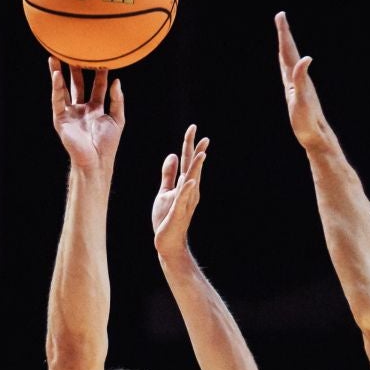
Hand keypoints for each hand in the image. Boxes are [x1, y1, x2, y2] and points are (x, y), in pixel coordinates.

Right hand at [49, 57, 123, 172]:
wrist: (96, 161)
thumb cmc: (107, 144)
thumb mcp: (117, 119)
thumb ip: (117, 100)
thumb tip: (116, 81)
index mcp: (95, 109)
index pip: (97, 87)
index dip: (99, 74)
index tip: (102, 58)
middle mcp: (81, 109)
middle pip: (78, 84)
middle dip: (76, 69)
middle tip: (75, 52)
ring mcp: (70, 113)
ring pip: (63, 89)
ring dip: (59, 74)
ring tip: (56, 58)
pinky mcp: (61, 119)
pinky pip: (57, 100)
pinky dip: (56, 88)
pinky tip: (56, 75)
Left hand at [151, 123, 208, 253]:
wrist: (167, 242)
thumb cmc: (166, 218)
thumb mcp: (165, 191)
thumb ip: (168, 174)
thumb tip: (172, 154)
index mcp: (185, 184)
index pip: (188, 161)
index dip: (190, 144)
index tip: (193, 128)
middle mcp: (189, 191)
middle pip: (193, 167)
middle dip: (197, 151)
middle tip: (204, 136)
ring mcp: (185, 202)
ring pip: (192, 181)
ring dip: (197, 168)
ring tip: (202, 153)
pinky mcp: (178, 212)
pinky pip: (183, 199)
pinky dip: (187, 189)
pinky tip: (190, 180)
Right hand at [275, 11, 333, 152]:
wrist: (316, 137)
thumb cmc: (308, 122)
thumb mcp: (302, 100)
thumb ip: (302, 79)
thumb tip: (307, 58)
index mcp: (297, 77)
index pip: (288, 51)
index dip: (284, 33)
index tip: (280, 15)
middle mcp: (298, 78)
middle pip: (289, 52)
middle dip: (284, 34)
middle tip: (280, 18)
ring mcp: (298, 85)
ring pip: (290, 61)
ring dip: (286, 47)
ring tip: (282, 36)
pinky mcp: (298, 94)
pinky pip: (290, 73)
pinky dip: (287, 64)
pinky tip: (288, 65)